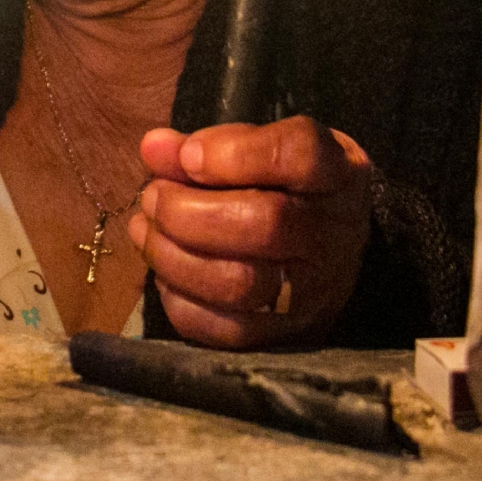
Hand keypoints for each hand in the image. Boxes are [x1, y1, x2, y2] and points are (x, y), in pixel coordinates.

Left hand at [126, 116, 371, 347]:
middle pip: (264, 223)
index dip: (235, 154)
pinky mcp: (285, 336)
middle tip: (153, 197)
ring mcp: (313, 294)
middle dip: (187, 209)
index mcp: (336, 173)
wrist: (327, 252)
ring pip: (239, 283)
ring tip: (145, 229)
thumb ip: (208, 144)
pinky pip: (224, 330)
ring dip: (172, 255)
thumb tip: (155, 148)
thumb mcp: (258, 149)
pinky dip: (179, 299)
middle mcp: (332, 235)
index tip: (188, 155)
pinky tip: (165, 271)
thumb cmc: (282, 188)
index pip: (300, 154)